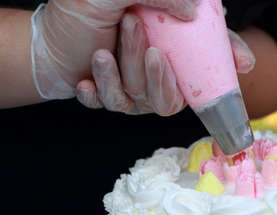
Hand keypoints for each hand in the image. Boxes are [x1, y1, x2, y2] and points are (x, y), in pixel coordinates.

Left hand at [30, 0, 198, 99]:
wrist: (49, 38)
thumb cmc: (87, 12)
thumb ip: (161, 0)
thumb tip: (191, 8)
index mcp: (163, 63)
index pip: (179, 85)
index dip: (167, 77)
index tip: (155, 53)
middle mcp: (147, 80)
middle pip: (152, 91)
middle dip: (137, 61)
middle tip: (129, 27)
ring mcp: (126, 92)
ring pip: (128, 98)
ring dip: (113, 76)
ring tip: (101, 55)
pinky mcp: (103, 98)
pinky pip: (103, 105)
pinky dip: (94, 95)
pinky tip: (86, 83)